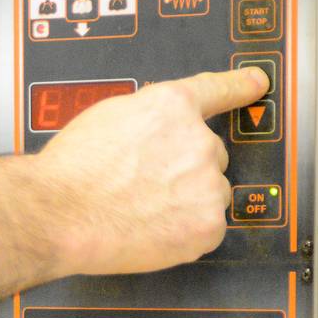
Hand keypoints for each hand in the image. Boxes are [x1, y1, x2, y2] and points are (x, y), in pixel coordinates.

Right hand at [32, 66, 269, 274]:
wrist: (60, 214)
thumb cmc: (71, 172)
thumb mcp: (106, 118)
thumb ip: (145, 119)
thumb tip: (154, 133)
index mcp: (171, 106)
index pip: (217, 90)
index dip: (240, 86)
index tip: (257, 83)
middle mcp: (197, 140)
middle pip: (210, 155)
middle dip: (186, 170)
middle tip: (147, 186)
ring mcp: (207, 184)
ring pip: (210, 194)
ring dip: (187, 202)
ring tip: (143, 211)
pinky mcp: (208, 225)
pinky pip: (207, 230)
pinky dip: (185, 234)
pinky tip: (153, 230)